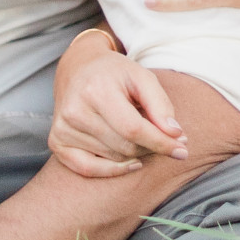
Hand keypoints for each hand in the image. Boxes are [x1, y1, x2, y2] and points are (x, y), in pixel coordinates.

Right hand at [49, 46, 188, 178]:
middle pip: (124, 147)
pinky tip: (131, 163)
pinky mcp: (57, 142)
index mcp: (96, 90)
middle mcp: (75, 111)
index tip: (182, 149)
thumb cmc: (115, 74)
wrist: (77, 68)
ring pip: (113, 158)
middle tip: (168, 140)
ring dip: (136, 154)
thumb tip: (175, 136)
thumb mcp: (142, 77)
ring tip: (142, 136)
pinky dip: (113, 171)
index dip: (161, 143)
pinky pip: (88, 169)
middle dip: (152, 147)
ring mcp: (63, 128)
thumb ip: (161, 105)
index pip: (134, 129)